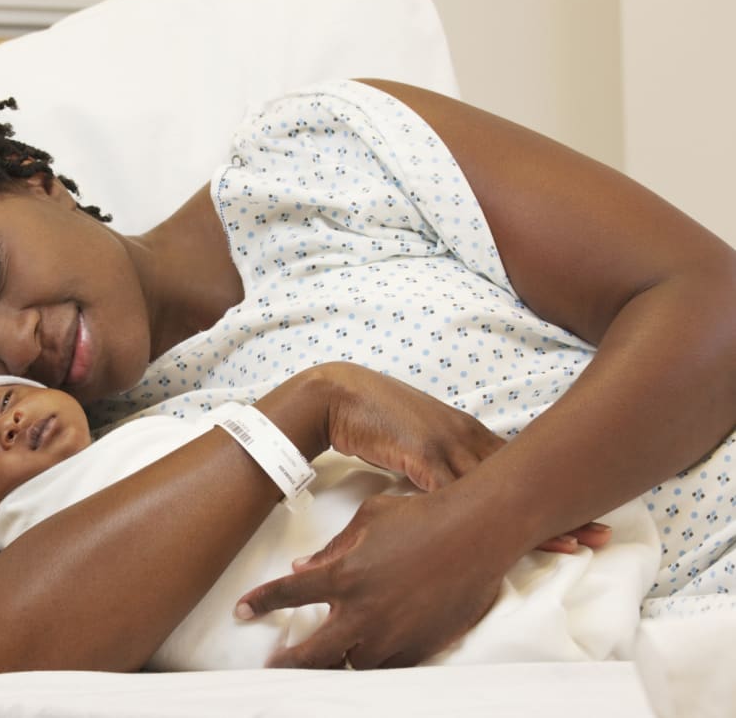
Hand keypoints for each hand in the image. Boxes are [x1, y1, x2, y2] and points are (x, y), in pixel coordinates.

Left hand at [236, 491, 504, 668]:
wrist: (478, 532)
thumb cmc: (422, 516)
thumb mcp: (369, 519)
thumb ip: (332, 548)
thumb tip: (303, 566)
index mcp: (343, 575)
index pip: (287, 595)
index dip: (259, 604)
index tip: (242, 612)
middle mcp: (362, 612)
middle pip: (310, 653)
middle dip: (285, 664)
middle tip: (272, 668)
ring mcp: (391, 635)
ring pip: (350, 665)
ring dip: (333, 664)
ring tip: (319, 666)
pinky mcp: (419, 647)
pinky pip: (387, 667)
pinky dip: (372, 663)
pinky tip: (364, 659)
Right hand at [314, 363, 611, 551]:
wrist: (335, 393)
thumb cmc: (369, 413)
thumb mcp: (415, 436)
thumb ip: (437, 458)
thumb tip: (450, 487)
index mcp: (464, 431)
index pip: (519, 464)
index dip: (553, 489)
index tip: (588, 510)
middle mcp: (463, 436)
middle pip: (523, 477)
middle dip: (562, 506)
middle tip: (601, 533)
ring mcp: (444, 444)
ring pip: (501, 489)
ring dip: (536, 518)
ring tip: (574, 543)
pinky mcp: (419, 453)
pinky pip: (458, 493)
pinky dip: (481, 517)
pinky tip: (500, 537)